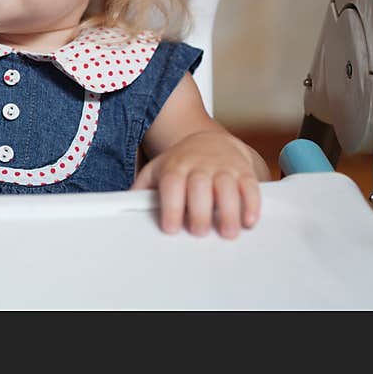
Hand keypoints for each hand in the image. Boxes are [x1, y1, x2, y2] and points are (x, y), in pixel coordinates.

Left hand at [132, 130, 265, 238]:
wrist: (210, 141)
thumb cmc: (180, 163)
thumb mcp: (157, 171)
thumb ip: (142, 189)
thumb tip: (120, 208)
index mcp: (175, 166)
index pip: (171, 184)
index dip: (171, 206)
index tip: (170, 228)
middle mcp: (200, 165)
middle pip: (200, 186)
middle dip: (200, 210)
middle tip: (199, 232)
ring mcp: (223, 167)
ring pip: (227, 186)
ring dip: (229, 210)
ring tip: (228, 232)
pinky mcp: (244, 171)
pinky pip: (250, 186)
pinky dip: (252, 204)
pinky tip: (249, 221)